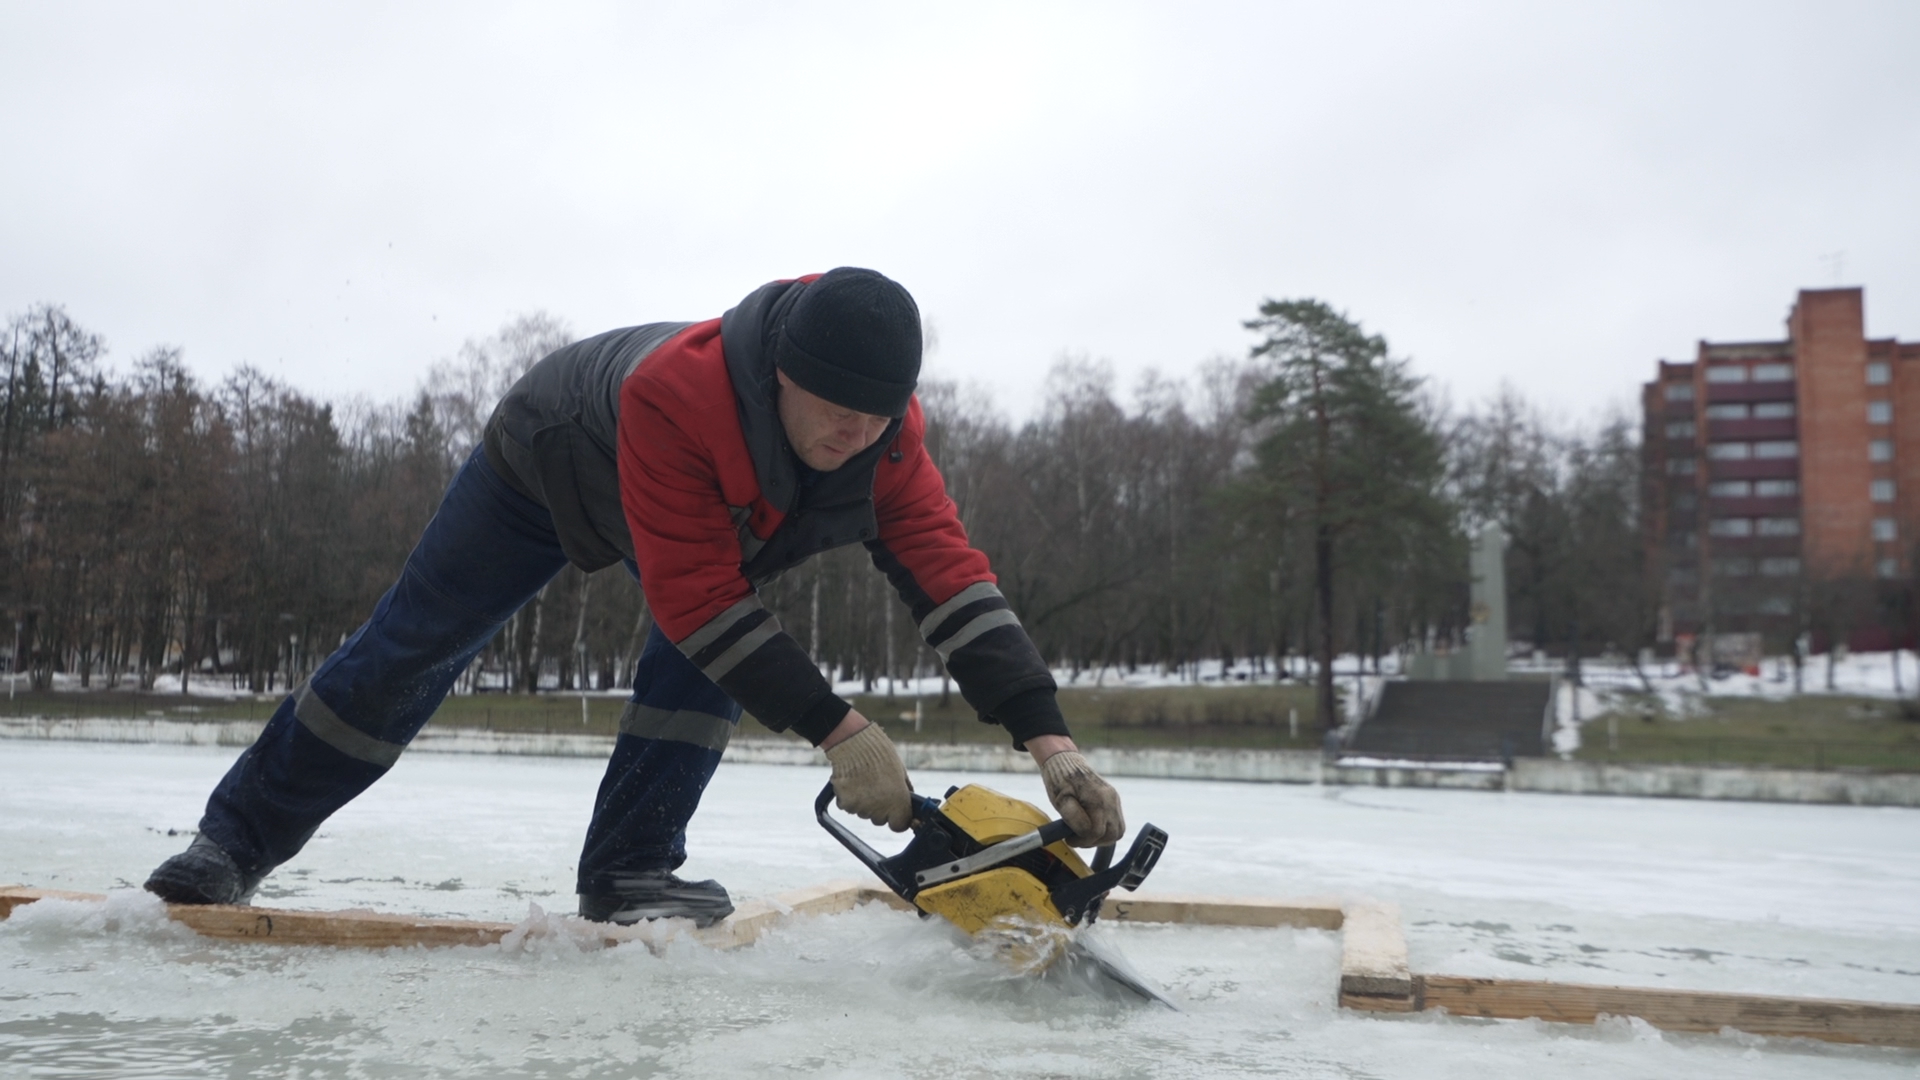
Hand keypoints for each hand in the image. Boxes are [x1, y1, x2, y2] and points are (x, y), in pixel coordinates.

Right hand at [822, 716, 912, 830]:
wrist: (854, 743)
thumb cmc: (879, 754)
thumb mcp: (900, 772)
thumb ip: (904, 792)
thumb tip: (909, 803)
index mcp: (898, 801)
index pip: (899, 826)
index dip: (897, 819)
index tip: (895, 812)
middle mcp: (880, 809)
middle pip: (880, 820)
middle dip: (879, 809)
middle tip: (876, 789)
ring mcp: (861, 808)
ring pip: (863, 813)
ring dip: (864, 803)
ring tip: (863, 781)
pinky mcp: (845, 804)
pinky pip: (848, 806)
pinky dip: (849, 798)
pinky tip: (852, 781)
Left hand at [1033, 739, 1123, 846]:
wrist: (1066, 762)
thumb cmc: (1060, 780)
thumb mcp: (1060, 799)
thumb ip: (1072, 817)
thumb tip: (1084, 832)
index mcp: (1098, 798)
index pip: (1096, 831)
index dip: (1081, 840)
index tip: (1068, 838)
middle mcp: (1111, 799)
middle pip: (1111, 835)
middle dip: (1092, 841)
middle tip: (1076, 838)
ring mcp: (1115, 800)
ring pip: (1117, 832)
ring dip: (1101, 839)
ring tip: (1084, 835)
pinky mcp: (1114, 801)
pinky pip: (1117, 824)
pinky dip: (1107, 831)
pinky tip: (1092, 829)